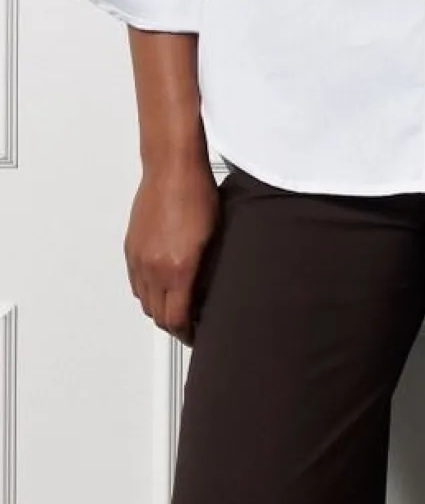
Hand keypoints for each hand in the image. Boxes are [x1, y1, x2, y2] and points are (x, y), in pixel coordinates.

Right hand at [124, 156, 220, 346]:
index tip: (197, 335)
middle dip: (174, 324)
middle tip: (189, 324)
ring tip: (176, 305)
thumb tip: (207, 289)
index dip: (187, 333)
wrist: (172, 168)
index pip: (177, 318)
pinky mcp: (130, 248)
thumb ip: (206, 268)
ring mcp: (139, 258)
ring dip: (159, 308)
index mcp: (178, 268)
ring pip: (144, 301)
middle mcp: (154, 268)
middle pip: (158, 315)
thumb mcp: (215, 235)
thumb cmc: (197, 193)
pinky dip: (147, 290)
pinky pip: (135, 282)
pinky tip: (160, 284)